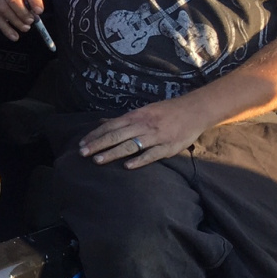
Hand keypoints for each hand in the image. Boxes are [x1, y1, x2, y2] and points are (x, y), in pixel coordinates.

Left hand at [78, 96, 206, 168]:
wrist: (194, 111)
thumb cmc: (166, 111)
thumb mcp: (143, 111)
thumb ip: (123, 120)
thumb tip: (101, 122)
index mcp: (136, 116)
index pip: (110, 126)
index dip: (95, 135)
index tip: (81, 143)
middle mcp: (143, 125)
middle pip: (116, 135)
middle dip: (98, 144)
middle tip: (82, 153)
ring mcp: (155, 136)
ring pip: (130, 145)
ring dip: (112, 153)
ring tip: (97, 160)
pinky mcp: (168, 147)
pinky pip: (151, 154)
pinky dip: (139, 160)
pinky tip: (127, 167)